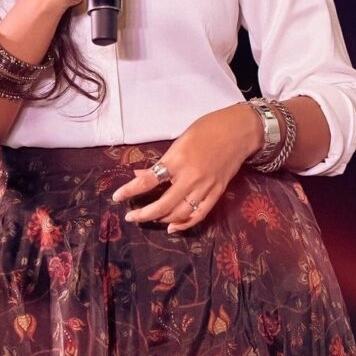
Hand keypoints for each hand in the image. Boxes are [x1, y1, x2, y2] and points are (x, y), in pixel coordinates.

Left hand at [111, 103, 261, 232]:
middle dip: (143, 214)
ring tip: (149, 219)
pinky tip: (173, 227)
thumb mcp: (180, 139)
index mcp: (178, 159)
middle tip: (131, 217)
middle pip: (162, 204)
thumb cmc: (207, 128)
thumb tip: (141, 175)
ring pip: (179, 213)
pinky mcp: (217, 193)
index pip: (148, 180)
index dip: (130, 191)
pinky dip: (185, 224)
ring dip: (161, 219)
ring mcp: (205, 187)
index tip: (117, 197)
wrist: (239, 131)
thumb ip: (163, 161)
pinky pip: (199, 215)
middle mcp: (190, 177)